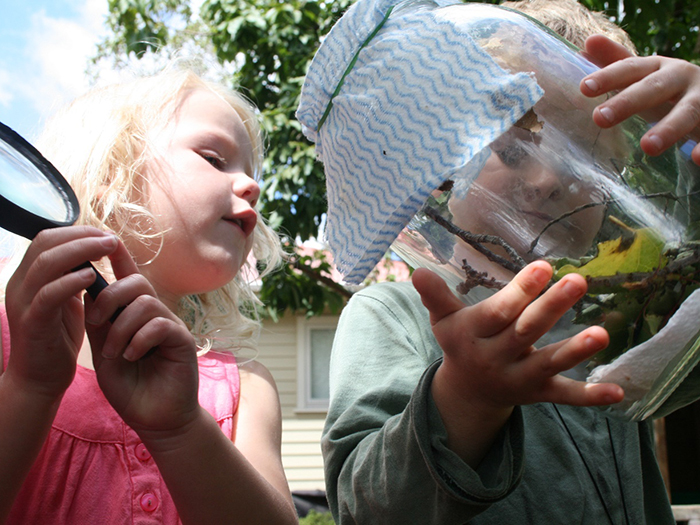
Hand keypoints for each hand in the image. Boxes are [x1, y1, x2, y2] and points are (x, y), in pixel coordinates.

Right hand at [4, 227, 117, 398]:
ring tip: (108, 249)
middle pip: (45, 242)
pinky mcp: (32, 322)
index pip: (48, 238)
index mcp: (28, 276)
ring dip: (81, 251)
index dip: (78, 231)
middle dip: (82, 235)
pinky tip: (93, 276)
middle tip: (111, 239)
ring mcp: (23, 302)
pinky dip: (71, 281)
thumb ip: (73, 277)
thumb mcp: (66, 300)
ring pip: (46, 262)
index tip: (105, 234)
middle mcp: (20, 284)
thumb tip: (93, 253)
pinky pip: (48, 294)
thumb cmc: (56, 337)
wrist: (39, 379)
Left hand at [85, 240, 199, 435]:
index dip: (118, 256)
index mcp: (135, 315)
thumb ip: (100, 323)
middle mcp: (155, 314)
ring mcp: (171, 325)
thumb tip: (89, 289)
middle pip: (137, 283)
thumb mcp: (105, 352)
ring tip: (115, 352)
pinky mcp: (182, 340)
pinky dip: (139, 340)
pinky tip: (132, 357)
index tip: (104, 239)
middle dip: (109, 297)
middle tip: (96, 322)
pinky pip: (159, 324)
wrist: (154, 419)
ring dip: (121, 326)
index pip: (129, 277)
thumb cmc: (130, 388)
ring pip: (145, 303)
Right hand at [414, 262, 622, 415]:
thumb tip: (418, 271)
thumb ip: (436, 296)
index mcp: (474, 336)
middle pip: (526, 332)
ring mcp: (520, 378)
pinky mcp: (539, 394)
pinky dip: (590, 397)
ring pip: (547, 364)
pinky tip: (619, 393)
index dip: (520, 291)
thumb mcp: (444, 320)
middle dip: (551, 308)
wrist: (466, 393)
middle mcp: (496, 358)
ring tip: (602, 334)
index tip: (543, 267)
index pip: (498, 313)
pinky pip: (564, 396)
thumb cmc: (460, 343)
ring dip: (574, 351)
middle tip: (577, 281)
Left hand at [580, 34, 699, 164]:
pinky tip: (696, 158)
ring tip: (647, 147)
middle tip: (599, 118)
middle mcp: (682, 78)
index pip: (631, 69)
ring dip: (670, 128)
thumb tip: (587, 44)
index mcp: (659, 68)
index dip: (608, 76)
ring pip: (688, 111)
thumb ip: (617, 61)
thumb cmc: (670, 88)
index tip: (584, 87)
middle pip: (655, 88)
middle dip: (628, 101)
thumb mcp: (645, 75)